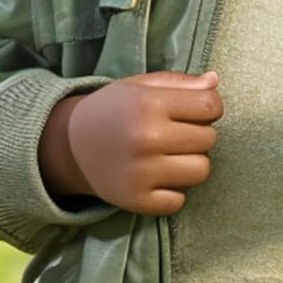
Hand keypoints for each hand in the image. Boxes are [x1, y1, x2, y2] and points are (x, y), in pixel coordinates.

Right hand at [39, 70, 222, 215]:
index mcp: (148, 103)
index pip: (210, 105)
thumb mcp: (140, 86)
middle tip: (175, 133)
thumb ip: (180, 82)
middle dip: (198, 133)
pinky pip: (179, 201)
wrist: (68, 145)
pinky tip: (157, 178)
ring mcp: (141, 172)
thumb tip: (215, 81)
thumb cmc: (112, 110)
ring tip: (170, 155)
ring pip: (201, 170)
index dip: (209, 106)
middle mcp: (146, 138)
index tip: (194, 110)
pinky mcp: (135, 200)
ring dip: (191, 163)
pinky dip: (173, 192)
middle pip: (208, 138)